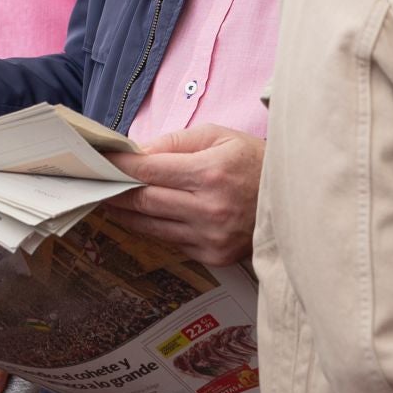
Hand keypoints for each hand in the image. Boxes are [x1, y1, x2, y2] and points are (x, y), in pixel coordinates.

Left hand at [103, 123, 263, 264]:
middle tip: (94, 183)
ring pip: (151, 227)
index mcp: (210, 173)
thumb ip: (175, 142)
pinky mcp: (214, 256)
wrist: (298, 198)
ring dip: (125, 214)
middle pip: (143, 201)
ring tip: (108, 200)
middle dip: (114, 191)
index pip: (148, 170)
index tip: (99, 161)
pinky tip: (139, 217)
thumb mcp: (219, 136)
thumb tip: (136, 151)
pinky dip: (151, 228)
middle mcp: (209, 208)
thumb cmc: (255, 161)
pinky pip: (170, 242)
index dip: (119, 166)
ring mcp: (211, 237)